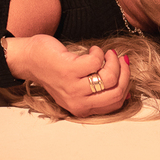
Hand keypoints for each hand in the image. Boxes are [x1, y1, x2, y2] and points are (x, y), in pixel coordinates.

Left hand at [4, 35, 130, 117]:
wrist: (31, 59)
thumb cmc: (56, 71)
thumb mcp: (79, 88)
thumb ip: (99, 93)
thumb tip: (128, 92)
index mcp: (82, 109)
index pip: (116, 103)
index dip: (126, 85)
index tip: (124, 70)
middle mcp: (79, 102)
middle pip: (117, 92)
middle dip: (124, 72)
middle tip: (119, 59)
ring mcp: (73, 87)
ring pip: (109, 76)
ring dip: (112, 60)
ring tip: (105, 53)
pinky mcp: (69, 70)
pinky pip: (96, 61)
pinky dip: (98, 52)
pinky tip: (91, 50)